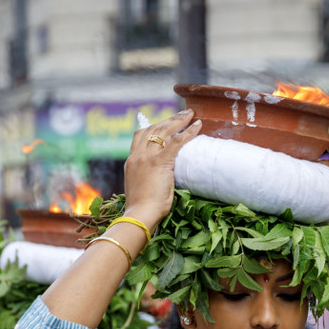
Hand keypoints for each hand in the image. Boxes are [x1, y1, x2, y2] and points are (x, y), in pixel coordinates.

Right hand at [124, 109, 201, 231]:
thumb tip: (161, 177)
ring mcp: (147, 158)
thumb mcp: (141, 188)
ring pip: (164, 131)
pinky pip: (176, 142)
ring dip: (179, 121)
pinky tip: (197, 126)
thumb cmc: (142, 209)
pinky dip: (188, 132)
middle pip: (153, 129)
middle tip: (183, 114)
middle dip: (169, 120)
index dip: (153, 126)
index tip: (165, 122)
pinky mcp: (159, 162)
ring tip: (190, 115)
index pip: (140, 135)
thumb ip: (148, 178)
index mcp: (131, 161)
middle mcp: (137, 156)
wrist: (140, 215)